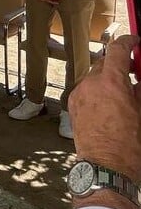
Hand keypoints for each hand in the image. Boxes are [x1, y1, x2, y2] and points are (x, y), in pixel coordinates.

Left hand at [69, 35, 140, 182]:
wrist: (106, 167)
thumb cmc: (128, 145)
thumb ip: (140, 89)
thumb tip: (138, 78)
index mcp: (111, 83)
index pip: (117, 49)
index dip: (128, 41)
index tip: (136, 41)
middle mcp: (90, 84)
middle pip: (105, 63)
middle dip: (119, 64)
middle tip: (135, 71)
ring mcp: (79, 94)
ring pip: (94, 76)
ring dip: (108, 78)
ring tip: (123, 92)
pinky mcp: (73, 105)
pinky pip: (86, 89)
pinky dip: (97, 90)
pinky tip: (109, 103)